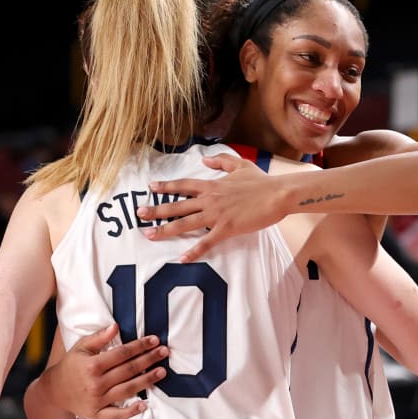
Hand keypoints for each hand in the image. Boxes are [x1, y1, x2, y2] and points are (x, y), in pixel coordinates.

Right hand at [42, 323, 167, 418]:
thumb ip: (99, 338)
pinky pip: (116, 415)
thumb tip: (116, 326)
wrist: (55, 390)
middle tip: (164, 352)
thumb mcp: (81, 347)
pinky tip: (144, 405)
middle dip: (149, 359)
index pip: (122, 353)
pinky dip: (131, 411)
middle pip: (129, 370)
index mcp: (92, 365)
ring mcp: (98, 400)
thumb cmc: (71, 365)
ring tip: (162, 372)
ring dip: (147, 381)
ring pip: (128, 389)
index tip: (154, 340)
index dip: (140, 346)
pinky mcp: (97, 414)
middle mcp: (96, 383)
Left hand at [137, 153, 287, 261]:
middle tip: (139, 214)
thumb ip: (221, 162)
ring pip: (185, 223)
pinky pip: (206, 242)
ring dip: (166, 230)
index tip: (150, 187)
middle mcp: (209, 199)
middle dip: (156, 210)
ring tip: (150, 235)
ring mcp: (216, 214)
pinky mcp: (226, 228)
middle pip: (177, 205)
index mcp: (212, 185)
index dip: (166, 186)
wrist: (278, 194)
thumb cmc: (262, 181)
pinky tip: (182, 258)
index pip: (183, 185)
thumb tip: (205, 160)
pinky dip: (194, 251)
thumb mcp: (241, 165)